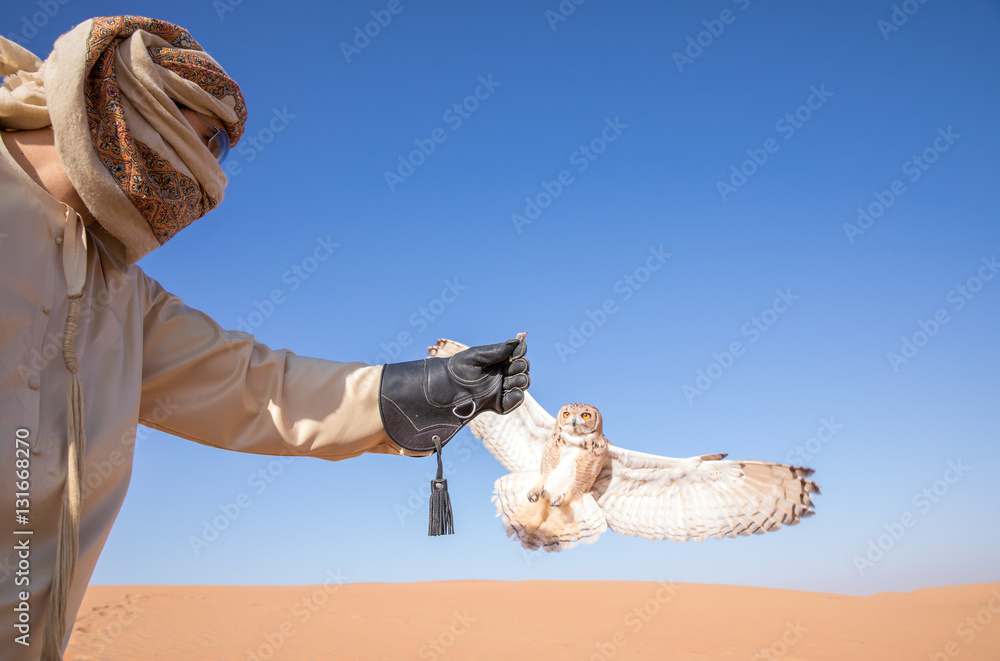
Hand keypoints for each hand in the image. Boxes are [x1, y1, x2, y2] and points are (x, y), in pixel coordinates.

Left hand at [379, 334, 529, 452]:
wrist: (444, 389)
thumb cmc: (457, 369)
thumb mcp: (477, 355)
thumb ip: (498, 350)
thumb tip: (518, 340)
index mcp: (496, 361)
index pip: (517, 355)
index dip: (520, 352)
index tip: (517, 352)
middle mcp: (501, 374)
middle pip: (522, 369)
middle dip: (521, 366)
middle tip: (512, 366)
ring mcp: (500, 389)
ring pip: (521, 384)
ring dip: (521, 380)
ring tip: (511, 379)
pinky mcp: (498, 404)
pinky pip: (514, 401)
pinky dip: (517, 397)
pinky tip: (513, 391)